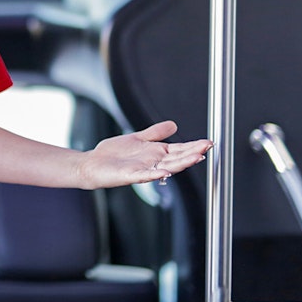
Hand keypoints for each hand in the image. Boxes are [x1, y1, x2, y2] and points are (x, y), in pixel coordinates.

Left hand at [79, 120, 210, 189]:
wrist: (94, 163)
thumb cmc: (114, 153)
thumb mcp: (138, 138)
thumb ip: (155, 133)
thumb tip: (174, 125)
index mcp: (156, 153)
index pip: (179, 149)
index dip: (193, 146)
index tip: (208, 142)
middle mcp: (153, 163)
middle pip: (177, 158)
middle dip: (193, 153)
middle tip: (208, 147)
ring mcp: (143, 170)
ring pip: (167, 168)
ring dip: (181, 164)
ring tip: (196, 158)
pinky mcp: (131, 176)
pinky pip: (145, 175)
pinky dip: (155, 174)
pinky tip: (165, 171)